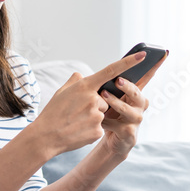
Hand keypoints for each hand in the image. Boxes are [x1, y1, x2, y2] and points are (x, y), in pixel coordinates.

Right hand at [34, 51, 164, 156]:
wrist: (46, 136)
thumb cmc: (53, 112)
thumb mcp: (62, 91)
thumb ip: (76, 81)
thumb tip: (83, 76)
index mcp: (85, 86)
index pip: (111, 70)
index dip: (129, 61)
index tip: (143, 54)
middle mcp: (94, 99)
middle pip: (105, 99)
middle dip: (95, 104)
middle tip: (77, 111)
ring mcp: (97, 115)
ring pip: (103, 114)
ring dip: (92, 118)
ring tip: (76, 122)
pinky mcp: (98, 130)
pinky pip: (100, 127)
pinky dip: (91, 129)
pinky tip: (79, 131)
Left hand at [97, 52, 167, 157]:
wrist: (109, 141)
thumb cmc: (109, 115)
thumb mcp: (108, 98)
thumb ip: (106, 84)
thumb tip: (89, 72)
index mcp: (135, 93)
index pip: (147, 76)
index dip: (155, 65)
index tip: (163, 52)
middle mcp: (140, 105)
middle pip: (137, 93)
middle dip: (128, 86)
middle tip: (118, 80)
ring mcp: (136, 120)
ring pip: (127, 109)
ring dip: (115, 103)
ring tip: (103, 96)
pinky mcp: (130, 134)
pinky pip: (117, 125)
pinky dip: (106, 121)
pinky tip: (98, 119)